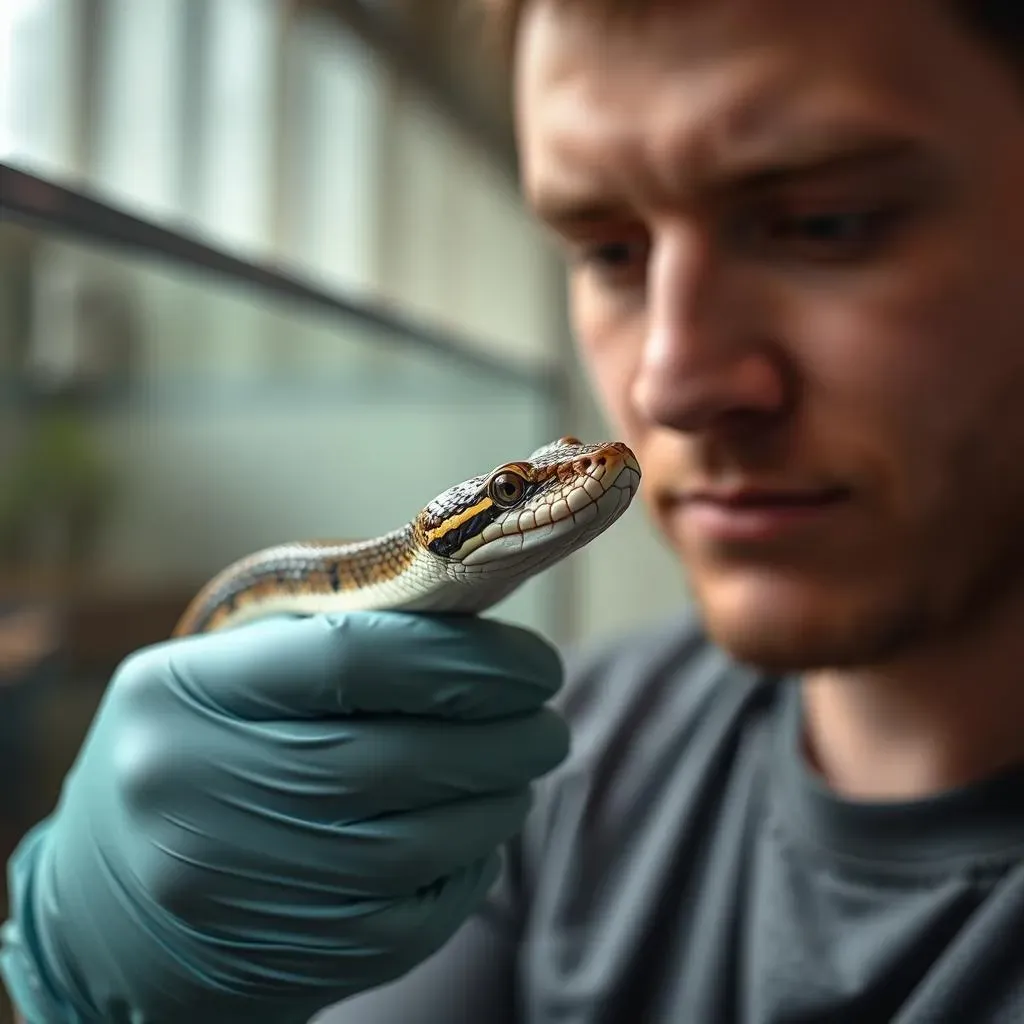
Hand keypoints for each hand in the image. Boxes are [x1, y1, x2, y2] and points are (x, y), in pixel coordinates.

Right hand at [0, 612, 567, 1022]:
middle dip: (502, 734)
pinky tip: (483, 832)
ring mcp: (239, 886)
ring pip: (415, 844)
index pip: (350, 660)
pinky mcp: (284, 957)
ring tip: (525, 768)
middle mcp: (198, 792)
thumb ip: (328, 640)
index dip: (463, 658)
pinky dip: (470, 867)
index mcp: (182, 696)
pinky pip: (413, 915)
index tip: (532, 660)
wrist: (100, 908)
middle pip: (394, 760)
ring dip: (498, 800)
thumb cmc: (194, 752)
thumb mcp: (224, 674)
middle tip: (549, 716)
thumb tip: (471, 623)